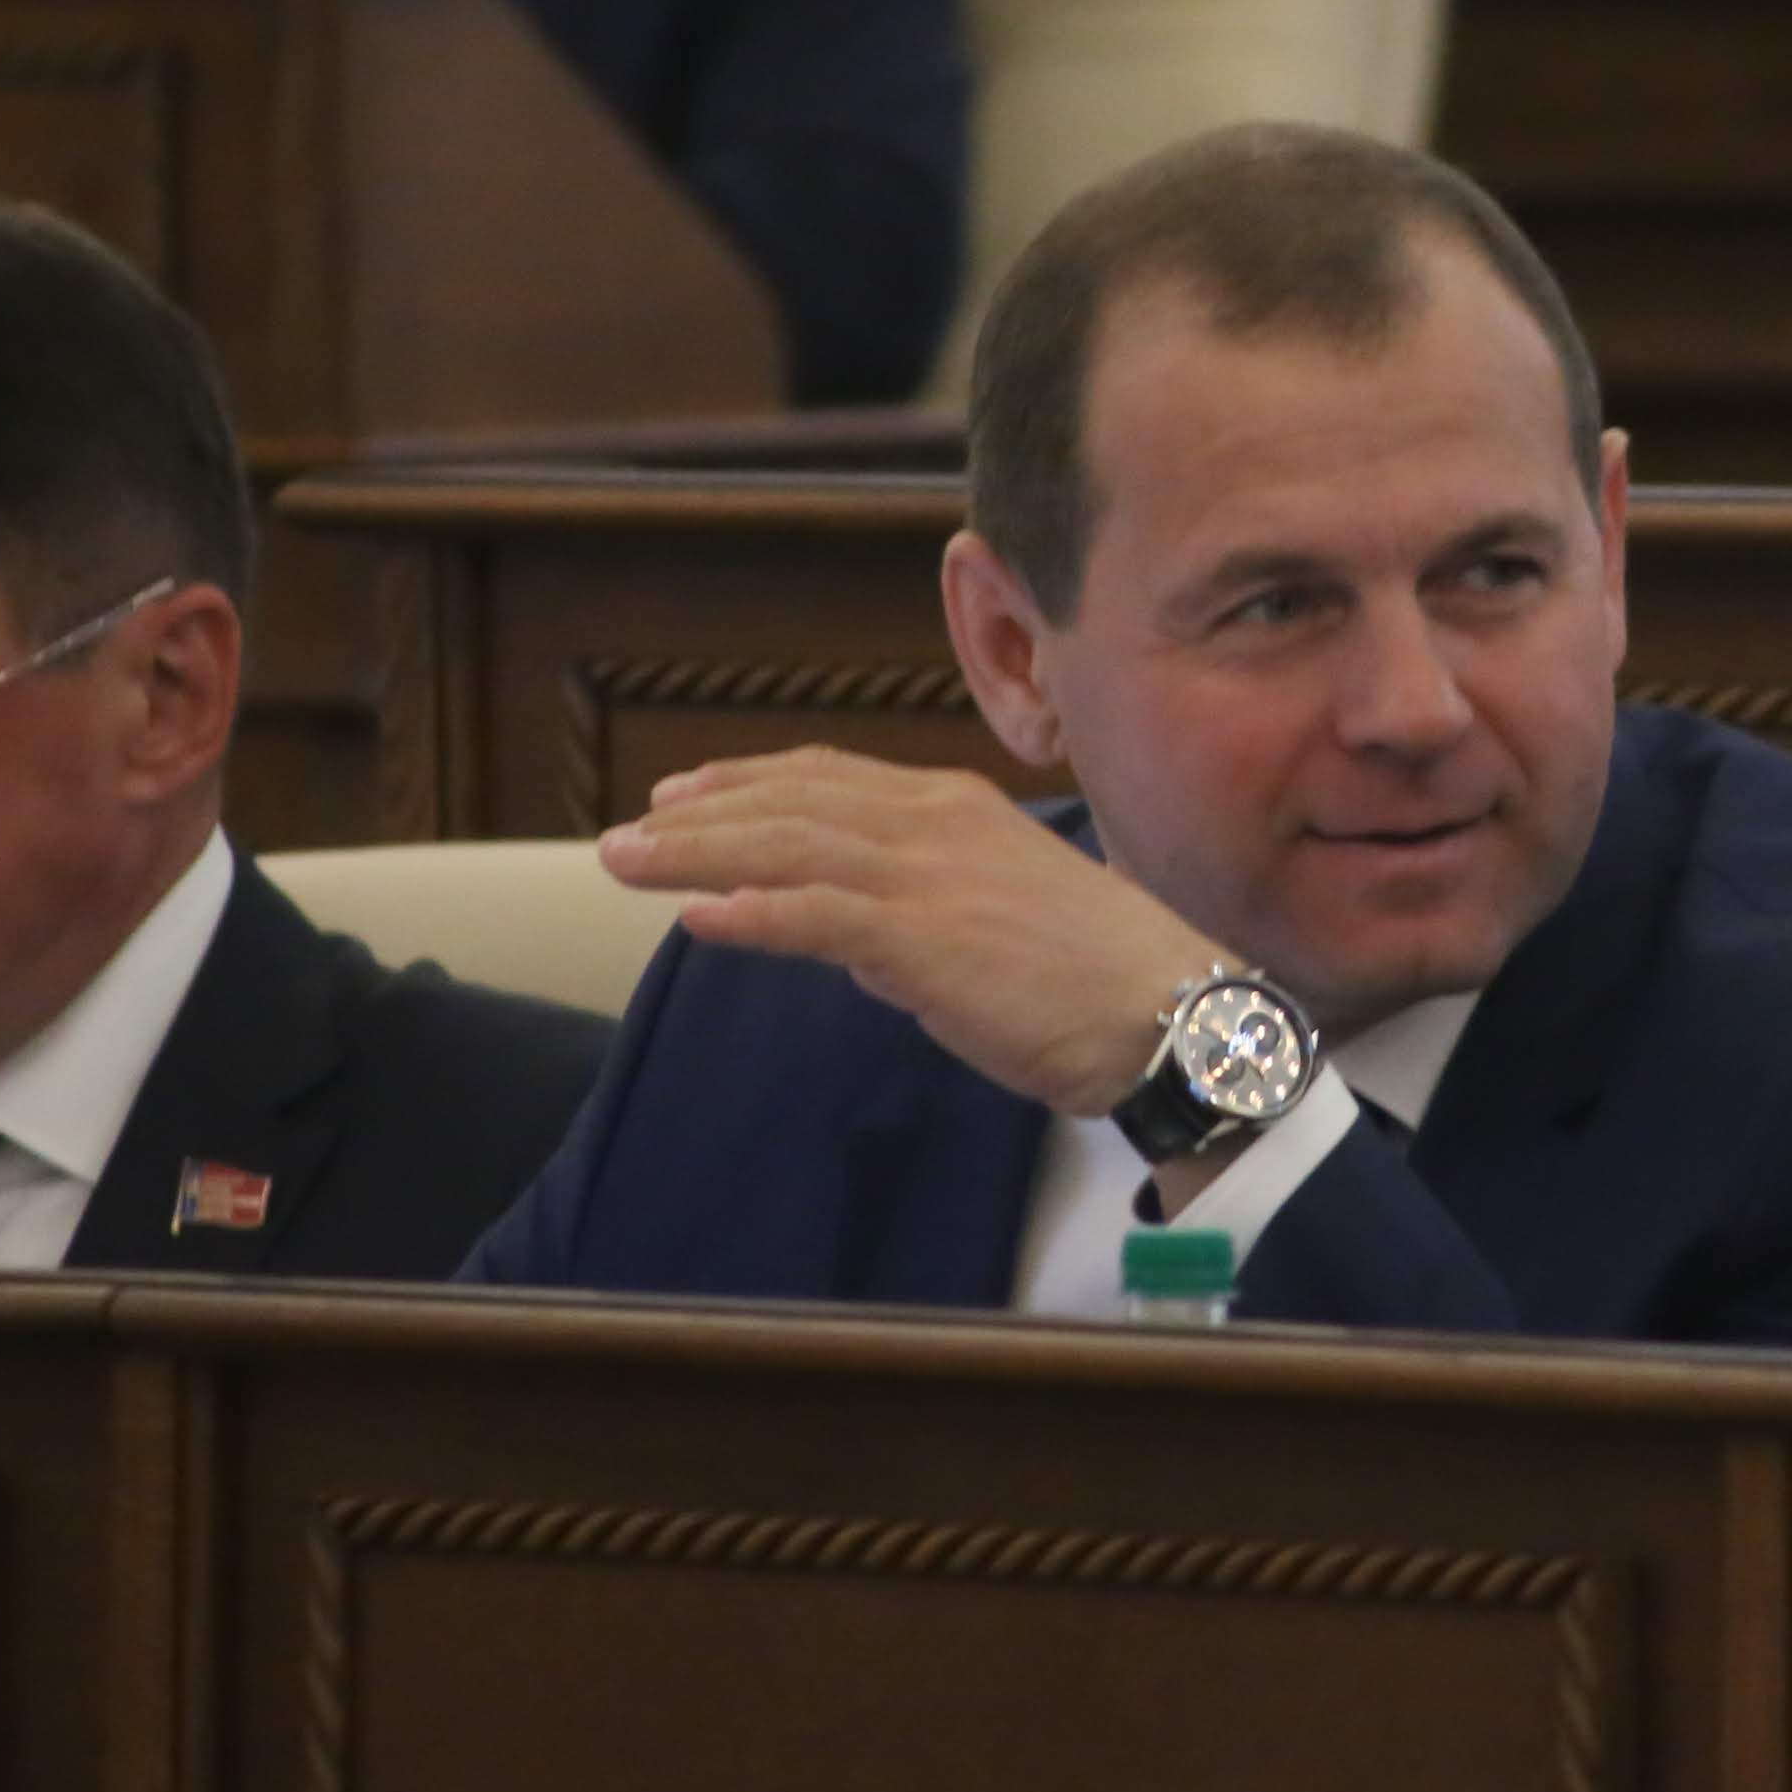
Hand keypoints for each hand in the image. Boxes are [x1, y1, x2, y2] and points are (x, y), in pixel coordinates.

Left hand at [605, 749, 1223, 1118]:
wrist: (1166, 1011)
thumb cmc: (1095, 979)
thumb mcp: (1001, 920)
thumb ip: (925, 917)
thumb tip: (863, 945)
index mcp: (956, 810)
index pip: (829, 780)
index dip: (748, 782)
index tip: (684, 794)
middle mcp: (933, 824)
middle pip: (790, 803)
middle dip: (698, 815)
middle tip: (625, 833)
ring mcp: (927, 876)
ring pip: (786, 847)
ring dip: (695, 854)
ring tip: (625, 863)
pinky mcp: (924, 938)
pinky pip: (815, 915)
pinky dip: (749, 911)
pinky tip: (695, 917)